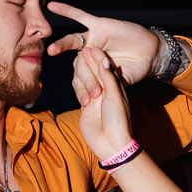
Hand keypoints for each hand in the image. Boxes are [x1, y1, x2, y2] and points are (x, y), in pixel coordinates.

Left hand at [47, 2, 160, 83]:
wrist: (150, 54)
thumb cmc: (135, 69)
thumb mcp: (121, 81)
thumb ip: (109, 83)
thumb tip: (98, 94)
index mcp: (91, 69)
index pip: (80, 79)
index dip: (82, 90)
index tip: (86, 102)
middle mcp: (89, 53)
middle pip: (78, 63)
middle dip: (85, 78)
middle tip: (93, 92)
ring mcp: (93, 38)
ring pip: (73, 40)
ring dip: (62, 44)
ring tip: (51, 50)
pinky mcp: (99, 25)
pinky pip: (81, 16)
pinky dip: (67, 11)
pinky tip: (52, 6)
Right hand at [72, 45, 134, 161]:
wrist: (111, 144)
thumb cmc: (117, 120)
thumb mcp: (114, 97)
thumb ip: (109, 78)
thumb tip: (104, 60)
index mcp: (116, 88)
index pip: (106, 69)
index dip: (99, 58)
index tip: (93, 47)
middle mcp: (106, 92)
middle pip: (95, 73)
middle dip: (89, 62)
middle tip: (83, 49)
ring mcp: (96, 99)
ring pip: (87, 81)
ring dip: (83, 73)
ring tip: (78, 60)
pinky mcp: (86, 108)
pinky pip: (80, 93)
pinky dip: (77, 86)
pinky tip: (74, 76)